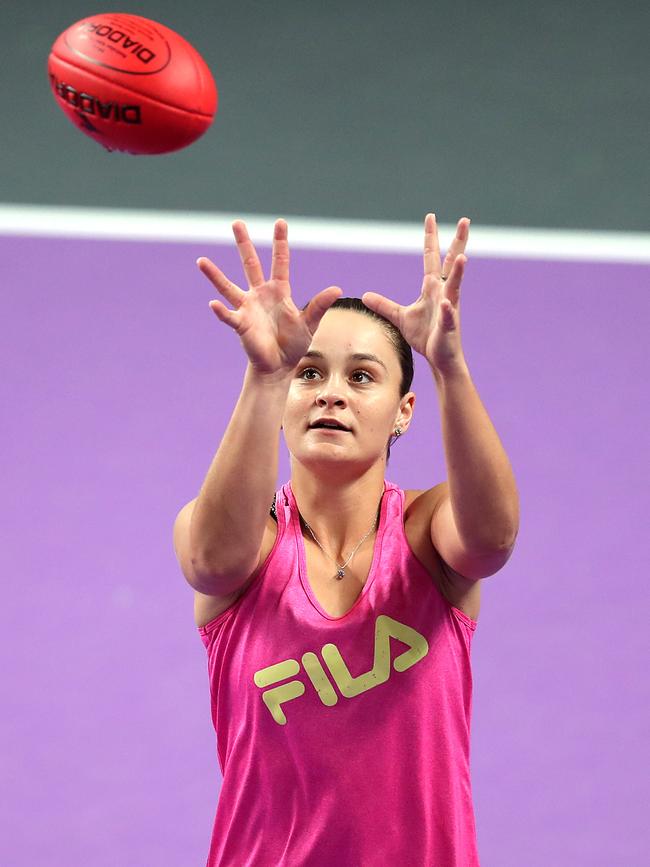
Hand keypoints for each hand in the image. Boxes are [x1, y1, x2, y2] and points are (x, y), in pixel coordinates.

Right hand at [197, 219, 341, 376]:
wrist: (279, 366)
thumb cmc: (293, 344)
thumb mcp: (309, 323)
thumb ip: (319, 305)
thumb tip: (337, 289)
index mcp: (278, 291)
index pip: (280, 262)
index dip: (280, 243)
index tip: (280, 223)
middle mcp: (260, 295)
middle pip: (250, 264)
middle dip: (244, 244)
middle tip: (236, 223)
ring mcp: (248, 308)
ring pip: (228, 287)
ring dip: (215, 275)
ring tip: (201, 261)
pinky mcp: (241, 325)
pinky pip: (229, 316)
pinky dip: (221, 312)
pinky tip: (213, 304)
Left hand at [362, 214, 469, 373]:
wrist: (439, 358)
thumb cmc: (425, 336)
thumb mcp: (400, 317)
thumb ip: (384, 305)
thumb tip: (366, 295)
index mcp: (433, 288)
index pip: (432, 257)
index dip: (431, 238)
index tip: (430, 217)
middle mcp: (444, 293)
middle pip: (452, 264)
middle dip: (458, 242)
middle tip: (465, 221)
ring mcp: (449, 309)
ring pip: (455, 287)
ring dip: (459, 272)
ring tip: (463, 257)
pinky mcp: (448, 327)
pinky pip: (448, 317)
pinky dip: (447, 311)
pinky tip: (446, 304)